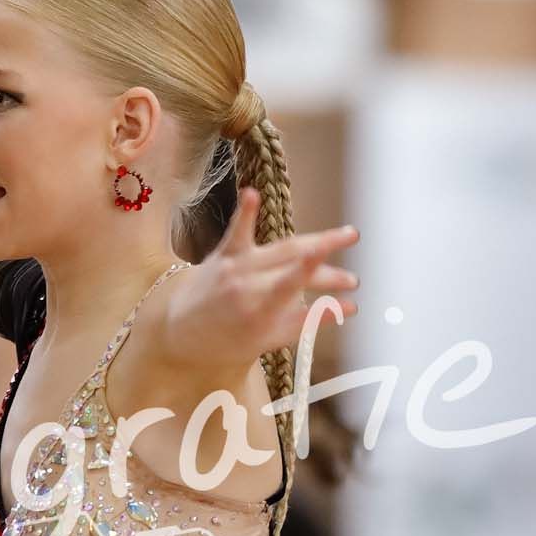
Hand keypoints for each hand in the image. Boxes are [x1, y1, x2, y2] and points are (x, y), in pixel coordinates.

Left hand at [163, 189, 358, 383]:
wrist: (179, 332)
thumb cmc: (228, 343)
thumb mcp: (269, 341)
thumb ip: (309, 322)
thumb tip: (350, 307)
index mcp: (258, 312)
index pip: (291, 287)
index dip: (315, 275)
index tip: (343, 274)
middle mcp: (246, 286)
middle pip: (295, 265)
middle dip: (329, 261)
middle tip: (356, 265)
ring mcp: (234, 266)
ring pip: (281, 248)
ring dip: (315, 241)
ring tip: (345, 236)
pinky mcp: (223, 254)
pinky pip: (237, 231)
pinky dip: (245, 212)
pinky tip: (251, 193)